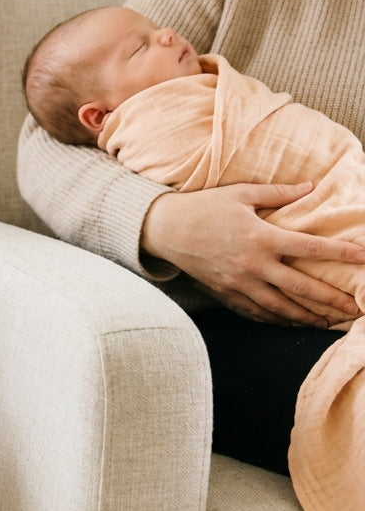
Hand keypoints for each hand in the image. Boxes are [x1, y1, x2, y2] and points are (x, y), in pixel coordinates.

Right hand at [141, 181, 364, 325]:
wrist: (164, 229)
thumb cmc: (203, 207)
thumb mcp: (240, 194)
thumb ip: (278, 193)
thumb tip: (311, 187)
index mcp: (261, 237)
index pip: (310, 248)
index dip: (341, 254)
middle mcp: (253, 264)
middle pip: (301, 288)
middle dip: (332, 300)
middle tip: (356, 310)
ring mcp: (239, 283)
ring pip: (281, 306)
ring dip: (308, 316)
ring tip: (329, 323)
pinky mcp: (226, 292)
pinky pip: (256, 311)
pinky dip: (276, 319)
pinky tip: (291, 322)